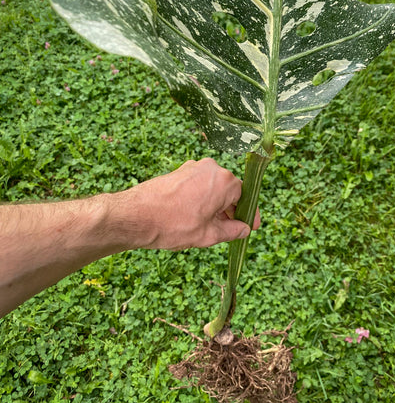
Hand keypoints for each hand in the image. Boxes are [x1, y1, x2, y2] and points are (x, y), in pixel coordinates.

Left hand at [114, 158, 260, 250]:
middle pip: (230, 190)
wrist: (136, 216)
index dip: (248, 214)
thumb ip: (231, 231)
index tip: (251, 227)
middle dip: (232, 210)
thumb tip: (244, 230)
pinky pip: (200, 185)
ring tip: (211, 227)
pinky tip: (197, 217)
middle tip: (231, 231)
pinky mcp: (180, 171)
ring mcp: (194, 168)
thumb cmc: (173, 225)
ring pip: (213, 188)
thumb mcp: (208, 234)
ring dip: (216, 206)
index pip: (245, 197)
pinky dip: (203, 199)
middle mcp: (211, 168)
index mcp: (224, 181)